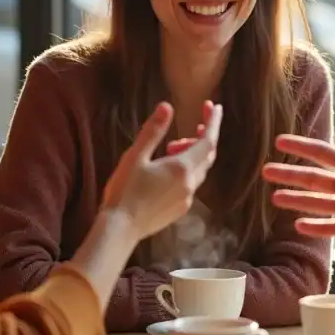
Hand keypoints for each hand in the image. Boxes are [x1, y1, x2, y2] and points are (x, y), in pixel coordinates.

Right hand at [103, 100, 222, 240]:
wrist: (120, 229)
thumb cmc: (124, 191)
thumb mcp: (135, 156)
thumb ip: (153, 131)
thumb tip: (167, 106)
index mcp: (182, 169)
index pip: (208, 141)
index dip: (213, 122)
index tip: (214, 106)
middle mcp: (190, 184)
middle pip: (208, 155)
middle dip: (204, 137)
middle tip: (195, 124)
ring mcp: (187, 199)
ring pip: (201, 170)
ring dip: (194, 154)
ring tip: (172, 147)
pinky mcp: (180, 210)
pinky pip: (192, 184)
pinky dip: (188, 170)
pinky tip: (169, 169)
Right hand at [261, 101, 334, 259]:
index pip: (323, 153)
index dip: (302, 146)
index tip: (280, 140)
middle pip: (313, 178)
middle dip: (290, 174)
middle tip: (265, 170)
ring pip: (316, 202)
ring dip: (296, 199)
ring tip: (274, 197)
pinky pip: (331, 227)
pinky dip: (316, 226)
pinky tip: (298, 225)